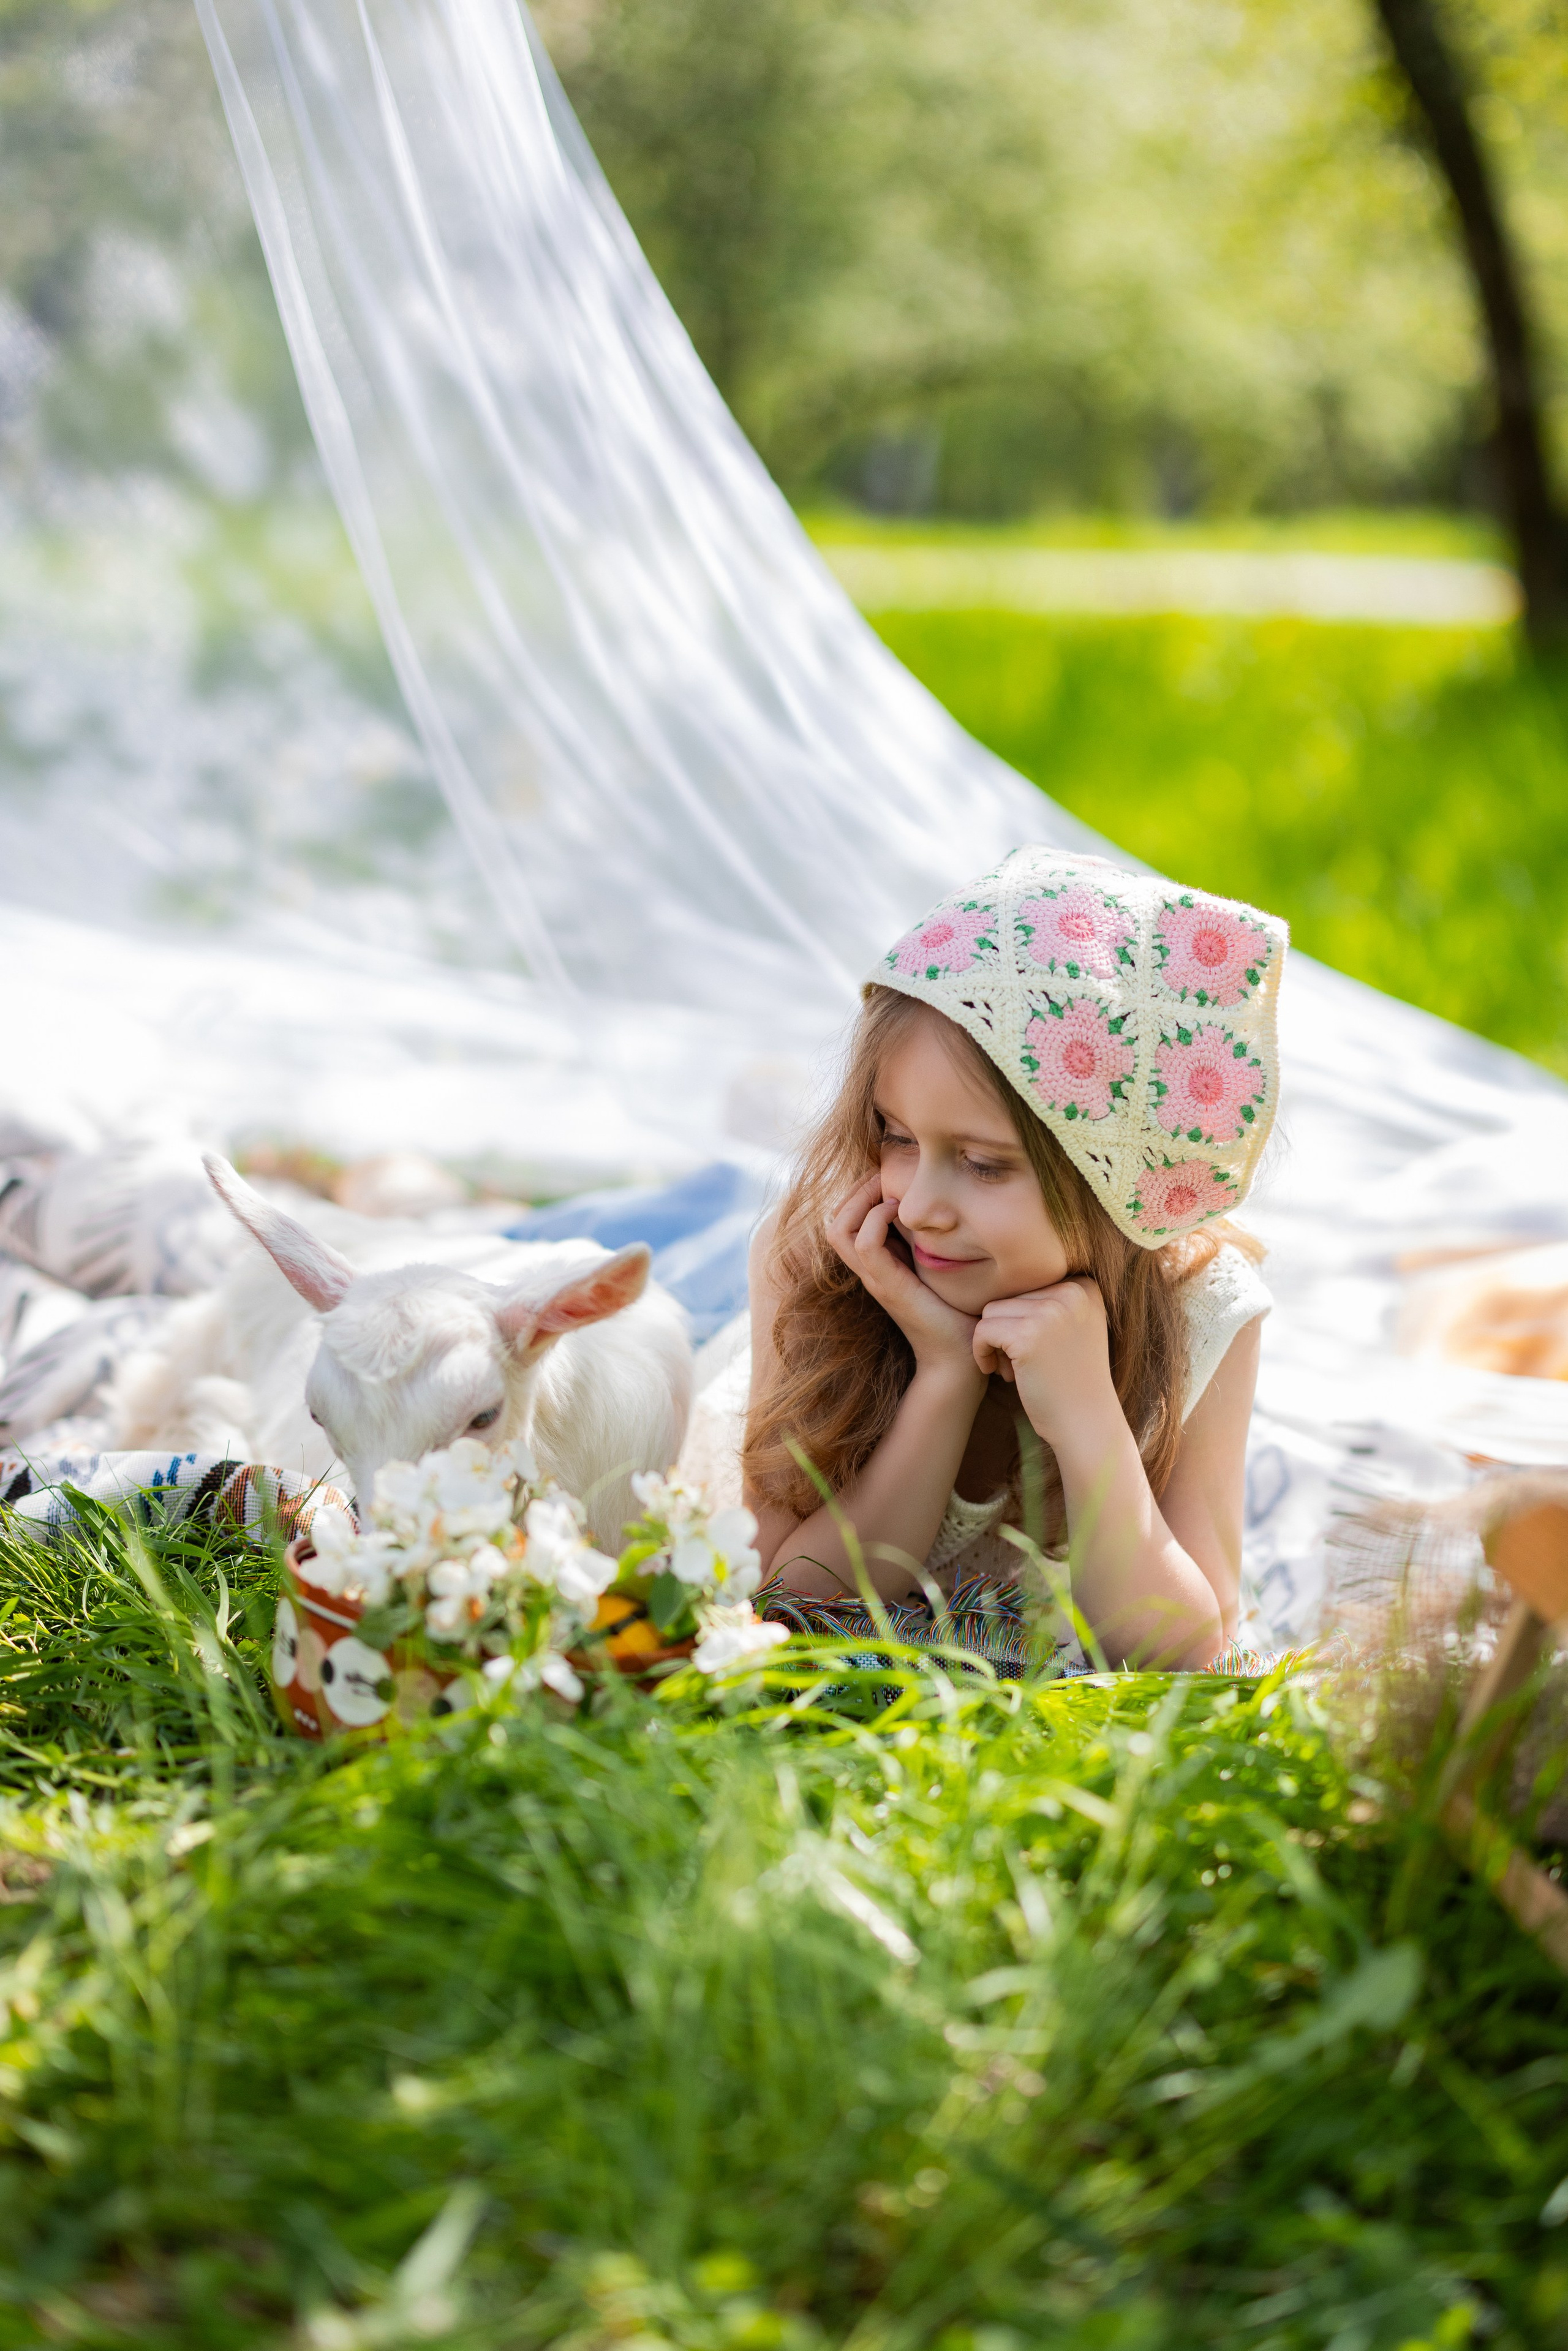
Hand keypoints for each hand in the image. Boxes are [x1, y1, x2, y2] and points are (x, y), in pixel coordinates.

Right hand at [826, 1172, 982, 1383]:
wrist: (960, 1358)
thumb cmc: (957, 1312)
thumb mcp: (940, 1265)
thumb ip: (932, 1240)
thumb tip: (946, 1206)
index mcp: (878, 1263)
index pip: (846, 1218)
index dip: (860, 1191)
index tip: (890, 1176)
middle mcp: (869, 1269)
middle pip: (835, 1219)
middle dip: (857, 1189)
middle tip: (886, 1175)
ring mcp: (874, 1278)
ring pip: (839, 1228)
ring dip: (861, 1200)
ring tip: (890, 1190)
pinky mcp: (888, 1286)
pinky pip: (864, 1243)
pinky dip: (876, 1219)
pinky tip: (901, 1211)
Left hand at [972, 1277, 1116, 1447]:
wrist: (1086, 1424)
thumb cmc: (1071, 1380)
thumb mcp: (1073, 1328)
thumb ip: (1048, 1300)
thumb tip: (994, 1278)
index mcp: (1084, 1287)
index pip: (1029, 1285)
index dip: (1022, 1318)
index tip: (1033, 1348)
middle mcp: (1071, 1292)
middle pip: (1009, 1297)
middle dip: (1006, 1330)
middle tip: (1020, 1364)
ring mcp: (1050, 1312)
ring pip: (991, 1311)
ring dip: (994, 1342)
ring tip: (1013, 1369)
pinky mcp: (1027, 1335)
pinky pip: (982, 1330)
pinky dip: (981, 1352)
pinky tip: (1000, 1374)